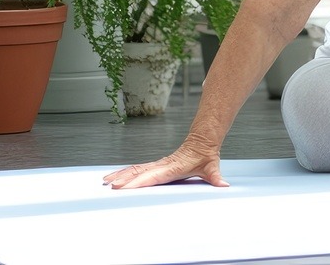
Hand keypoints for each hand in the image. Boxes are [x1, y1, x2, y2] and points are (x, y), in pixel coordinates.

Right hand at [103, 142, 228, 189]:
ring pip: (135, 169)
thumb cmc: (205, 155)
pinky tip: (114, 176)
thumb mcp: (212, 167)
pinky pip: (137, 168)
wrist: (202, 141)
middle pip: (140, 172)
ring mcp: (157, 164)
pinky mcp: (155, 165)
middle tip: (111, 186)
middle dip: (124, 179)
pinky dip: (124, 172)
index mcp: (173, 167)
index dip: (139, 182)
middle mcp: (162, 165)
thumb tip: (223, 184)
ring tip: (106, 181)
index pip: (153, 176)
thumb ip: (216, 176)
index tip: (126, 187)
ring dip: (120, 175)